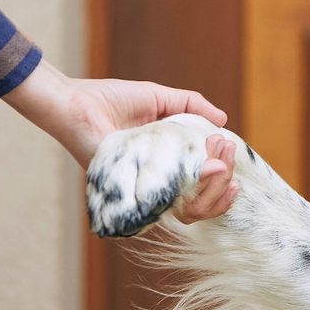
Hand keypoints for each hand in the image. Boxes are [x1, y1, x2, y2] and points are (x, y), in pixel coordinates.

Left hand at [4, 60, 238, 220]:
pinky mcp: (132, 195)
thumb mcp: (160, 98)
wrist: (77, 104)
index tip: (232, 156)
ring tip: (219, 160)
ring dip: (215, 187)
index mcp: (164, 165)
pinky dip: (195, 191)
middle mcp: (157, 184)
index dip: (222, 180)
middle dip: (224, 180)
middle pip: (203, 203)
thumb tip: (223, 121)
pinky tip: (207, 167)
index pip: (200, 187)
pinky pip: (168, 207)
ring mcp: (145, 193)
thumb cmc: (112, 100)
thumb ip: (192, 106)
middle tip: (226, 152)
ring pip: (191, 211)